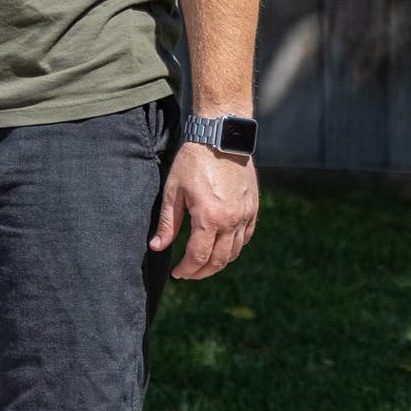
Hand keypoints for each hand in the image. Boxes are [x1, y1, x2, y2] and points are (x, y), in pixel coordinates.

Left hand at [151, 141, 257, 279]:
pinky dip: (234, 248)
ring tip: (204, 262)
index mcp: (208, 217)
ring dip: (218, 263)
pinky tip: (222, 246)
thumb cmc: (193, 161)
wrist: (221, 136)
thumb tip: (157, 247)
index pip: (198, 256)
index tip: (178, 273)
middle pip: (218, 261)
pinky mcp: (252, 208)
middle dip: (202, 272)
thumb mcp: (173, 191)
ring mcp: (244, 215)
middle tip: (189, 273)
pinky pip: (245, 238)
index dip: (187, 270)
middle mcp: (230, 220)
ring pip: (234, 252)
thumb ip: (167, 223)